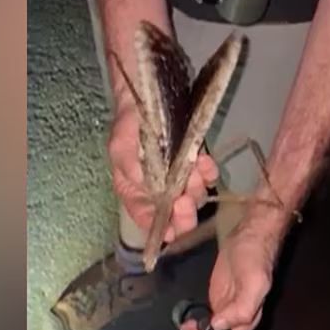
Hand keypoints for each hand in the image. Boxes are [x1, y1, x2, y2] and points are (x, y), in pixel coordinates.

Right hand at [108, 106, 218, 242]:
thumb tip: (148, 188)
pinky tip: (206, 164)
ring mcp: (180, 179)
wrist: (147, 98)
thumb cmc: (128, 126)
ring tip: (194, 173)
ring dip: (195, 188)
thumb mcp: (121, 148)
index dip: (161, 228)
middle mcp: (159, 192)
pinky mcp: (196, 164)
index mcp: (136, 194)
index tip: (172, 231)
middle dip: (183, 211)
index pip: (147, 218)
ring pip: (193, 195)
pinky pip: (206, 175)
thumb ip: (132, 169)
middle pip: (175, 212)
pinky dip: (208, 173)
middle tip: (185, 201)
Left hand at [180, 220, 278, 329]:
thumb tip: (218, 326)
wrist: (250, 237)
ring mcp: (225, 312)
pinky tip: (186, 319)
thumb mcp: (254, 282)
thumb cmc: (254, 258)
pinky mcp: (218, 301)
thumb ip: (241, 307)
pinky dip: (194, 327)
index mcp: (246, 322)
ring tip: (184, 327)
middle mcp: (235, 322)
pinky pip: (206, 323)